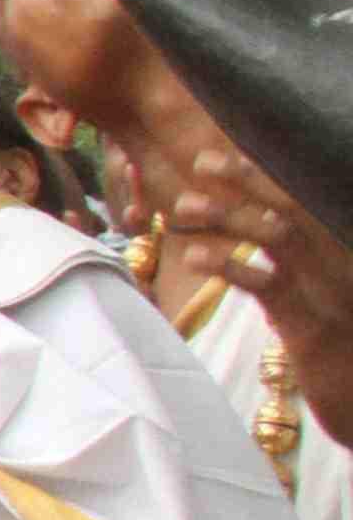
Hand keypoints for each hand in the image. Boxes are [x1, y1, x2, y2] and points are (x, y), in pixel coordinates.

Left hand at [160, 142, 352, 440]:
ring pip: (280, 237)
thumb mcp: (318, 311)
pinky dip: (231, 266)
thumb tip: (254, 256)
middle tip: (200, 162)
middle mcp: (341, 266)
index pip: (301, 205)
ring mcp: (330, 294)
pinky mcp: (312, 327)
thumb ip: (291, 280)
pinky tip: (195, 257)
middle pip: (293, 209)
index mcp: (341, 257)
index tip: (221, 159)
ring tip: (182, 207)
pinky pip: (270, 286)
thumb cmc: (340, 361)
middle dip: (247, 181)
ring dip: (229, 217)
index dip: (261, 179)